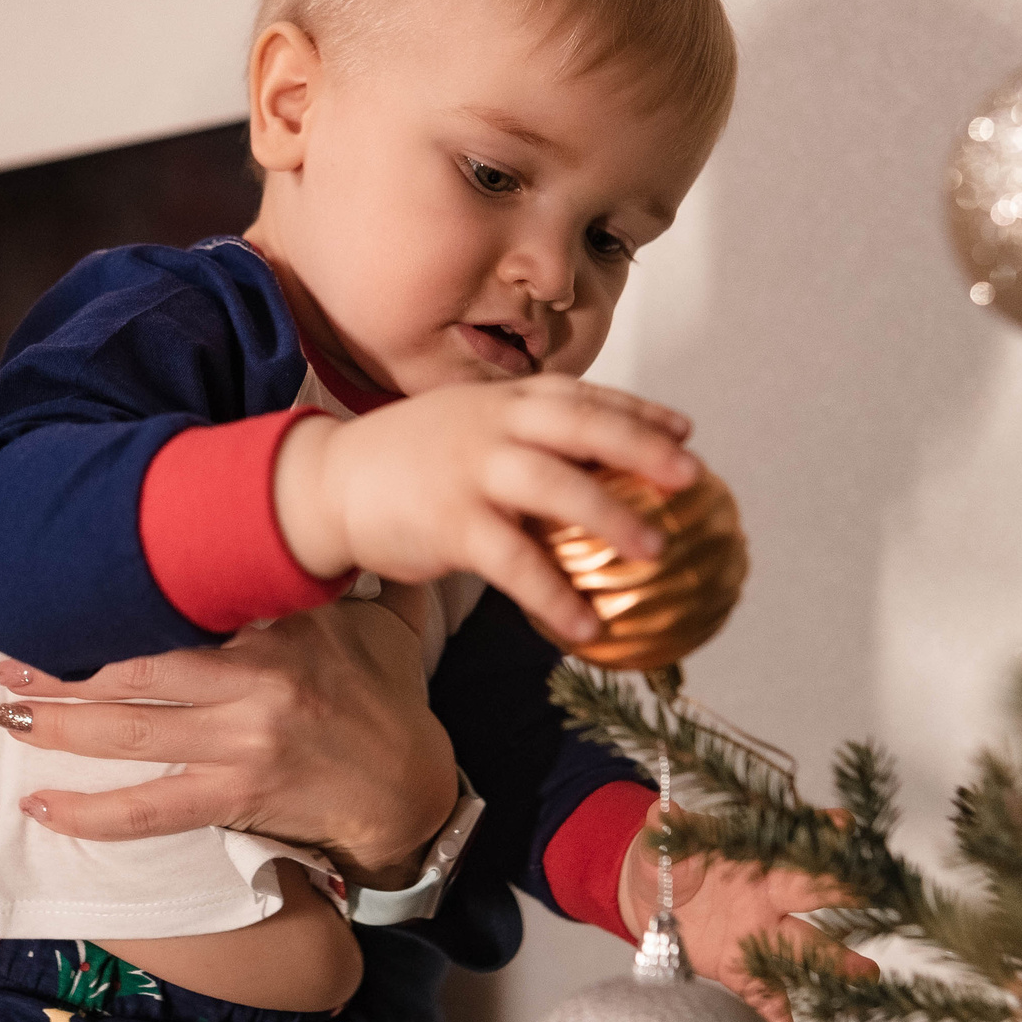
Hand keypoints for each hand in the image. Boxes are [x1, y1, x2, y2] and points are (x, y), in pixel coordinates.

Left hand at [0, 589, 457, 887]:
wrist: (411, 790)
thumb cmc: (388, 696)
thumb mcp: (377, 617)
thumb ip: (349, 566)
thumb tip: (338, 501)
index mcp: (281, 629)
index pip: (186, 604)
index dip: (118, 598)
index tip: (67, 586)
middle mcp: (255, 683)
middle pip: (136, 668)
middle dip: (62, 666)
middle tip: (5, 663)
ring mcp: (242, 744)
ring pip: (129, 734)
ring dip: (59, 725)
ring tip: (8, 716)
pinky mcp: (235, 797)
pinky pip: (148, 811)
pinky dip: (89, 815)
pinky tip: (41, 808)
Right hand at [272, 374, 699, 646]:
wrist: (330, 482)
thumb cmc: (411, 460)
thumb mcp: (467, 425)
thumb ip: (523, 437)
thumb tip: (596, 468)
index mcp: (503, 401)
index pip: (581, 397)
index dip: (636, 411)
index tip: (685, 430)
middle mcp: (493, 427)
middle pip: (580, 428)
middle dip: (640, 448)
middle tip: (691, 476)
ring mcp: (471, 472)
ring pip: (555, 487)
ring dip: (611, 516)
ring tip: (657, 550)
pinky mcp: (451, 524)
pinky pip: (514, 563)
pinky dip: (554, 595)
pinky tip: (587, 625)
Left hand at [618, 800, 878, 1021]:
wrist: (647, 896)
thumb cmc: (666, 860)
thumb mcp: (661, 845)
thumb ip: (666, 832)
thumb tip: (663, 810)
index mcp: (752, 861)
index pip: (791, 843)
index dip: (817, 832)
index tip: (843, 825)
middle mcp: (767, 899)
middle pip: (811, 894)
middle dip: (841, 891)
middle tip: (873, 892)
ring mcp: (759, 936)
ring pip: (803, 948)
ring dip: (835, 960)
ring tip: (867, 973)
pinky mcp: (741, 969)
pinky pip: (765, 998)